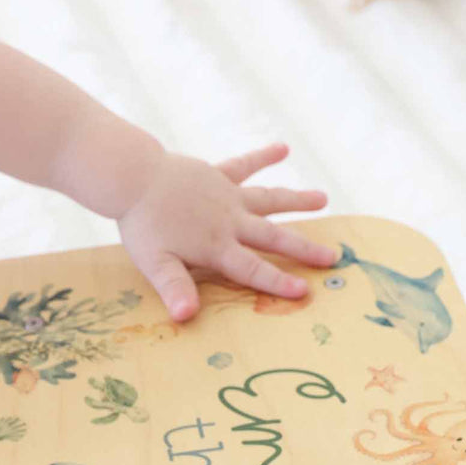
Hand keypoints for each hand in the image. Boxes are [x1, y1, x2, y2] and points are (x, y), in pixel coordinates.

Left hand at [116, 142, 336, 320]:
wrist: (131, 176)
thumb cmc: (142, 224)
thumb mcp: (156, 263)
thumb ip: (175, 288)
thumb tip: (186, 316)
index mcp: (217, 246)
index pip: (253, 269)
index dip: (279, 282)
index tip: (305, 291)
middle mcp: (230, 220)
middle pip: (273, 237)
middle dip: (303, 249)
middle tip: (334, 256)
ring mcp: (226, 195)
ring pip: (269, 199)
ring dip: (296, 201)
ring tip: (323, 199)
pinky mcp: (217, 175)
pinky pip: (244, 165)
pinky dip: (263, 156)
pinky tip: (283, 148)